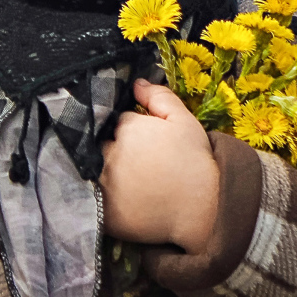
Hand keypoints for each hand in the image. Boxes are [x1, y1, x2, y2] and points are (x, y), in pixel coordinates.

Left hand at [100, 79, 218, 254]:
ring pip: (93, 170)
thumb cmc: (196, 163)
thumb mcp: (184, 122)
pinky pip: (92, 200)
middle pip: (100, 145)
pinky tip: (116, 198)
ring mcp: (103, 184)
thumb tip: (136, 84)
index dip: (126, 129)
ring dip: (100, 171)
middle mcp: (109, 154)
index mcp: (126, 129)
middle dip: (110, 148)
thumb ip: (159, 98)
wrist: (205, 211)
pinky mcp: (103, 212)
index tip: (139, 140)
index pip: (116, 122)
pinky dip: (98, 197)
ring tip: (123, 180)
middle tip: (131, 161)